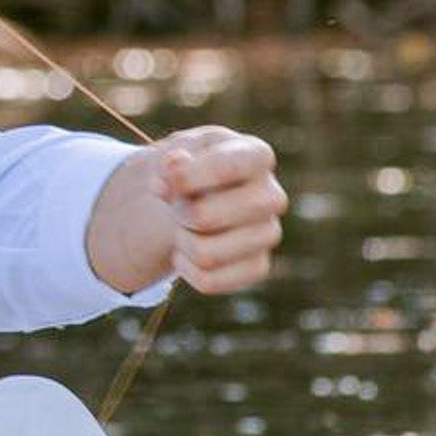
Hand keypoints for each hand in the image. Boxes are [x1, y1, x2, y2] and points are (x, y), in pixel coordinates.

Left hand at [86, 124, 287, 295]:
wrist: (197, 193)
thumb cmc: (190, 168)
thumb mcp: (176, 153)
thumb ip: (171, 160)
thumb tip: (173, 165)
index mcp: (256, 156)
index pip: (225, 167)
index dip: (184, 178)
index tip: (163, 181)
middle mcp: (272, 196)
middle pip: (205, 218)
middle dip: (178, 214)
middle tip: (177, 206)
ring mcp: (268, 234)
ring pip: (206, 255)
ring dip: (181, 242)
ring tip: (184, 226)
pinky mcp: (259, 266)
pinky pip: (209, 282)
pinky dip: (185, 269)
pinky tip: (188, 250)